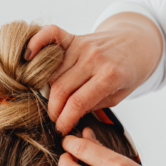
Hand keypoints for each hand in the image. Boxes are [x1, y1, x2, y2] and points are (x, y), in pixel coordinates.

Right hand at [25, 13, 161, 133]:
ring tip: (52, 102)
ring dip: (47, 90)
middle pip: (60, 89)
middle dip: (54, 110)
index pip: (77, 103)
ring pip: (52, 72)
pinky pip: (50, 35)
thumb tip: (67, 115)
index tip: (60, 131)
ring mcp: (83, 45)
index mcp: (110, 76)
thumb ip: (94, 104)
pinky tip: (27, 58)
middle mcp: (94, 58)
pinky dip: (36, 42)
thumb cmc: (129, 72)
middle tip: (55, 120)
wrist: (138, 42)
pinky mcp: (75, 36)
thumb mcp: (120, 95)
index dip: (64, 120)